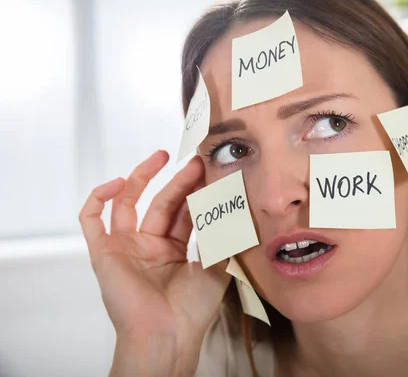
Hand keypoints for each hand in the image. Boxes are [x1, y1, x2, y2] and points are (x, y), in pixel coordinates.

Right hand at [79, 150, 230, 375]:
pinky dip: (99, 198)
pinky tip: (118, 183)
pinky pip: (91, 220)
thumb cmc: (192, 306)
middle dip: (179, 180)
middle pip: (163, 203)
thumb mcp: (217, 264)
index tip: (209, 170)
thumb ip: (222, 234)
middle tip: (196, 160)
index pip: (185, 211)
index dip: (196, 190)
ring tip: (161, 156)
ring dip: (142, 178)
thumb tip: (233, 204)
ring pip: (129, 203)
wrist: (168, 333)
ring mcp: (125, 247)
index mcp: (174, 250)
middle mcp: (149, 245)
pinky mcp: (103, 252)